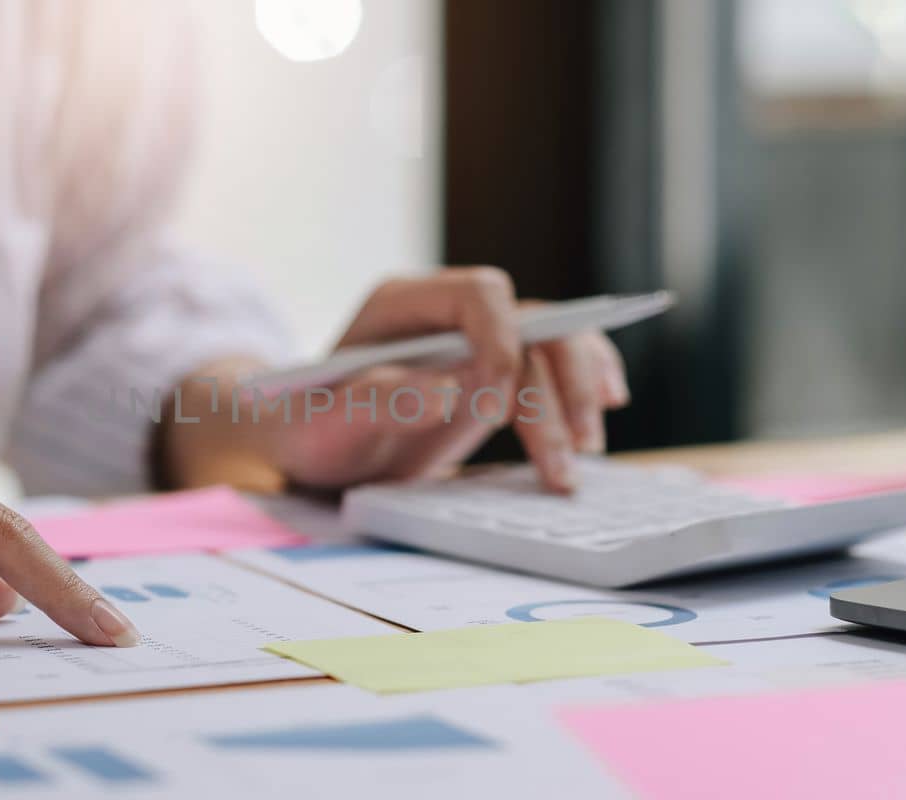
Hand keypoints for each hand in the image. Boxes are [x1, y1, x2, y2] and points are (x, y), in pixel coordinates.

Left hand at [268, 267, 628, 491]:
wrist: (310, 449)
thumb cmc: (307, 431)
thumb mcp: (325, 425)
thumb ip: (377, 402)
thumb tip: (448, 392)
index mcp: (402, 304)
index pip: (478, 295)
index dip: (502, 340)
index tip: (499, 405)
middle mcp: (447, 313)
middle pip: (529, 323)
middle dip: (559, 381)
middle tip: (571, 447)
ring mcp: (475, 342)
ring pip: (551, 346)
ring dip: (577, 393)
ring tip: (584, 453)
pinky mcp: (494, 374)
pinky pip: (553, 366)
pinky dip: (581, 389)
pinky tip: (598, 421)